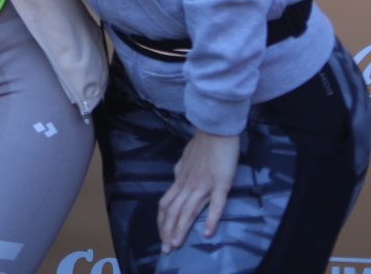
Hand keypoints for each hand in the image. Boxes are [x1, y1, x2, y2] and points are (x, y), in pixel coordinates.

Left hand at [159, 130, 239, 252]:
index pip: (166, 204)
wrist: (216, 130)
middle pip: (173, 211)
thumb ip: (181, 171)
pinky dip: (210, 219)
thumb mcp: (185, 159)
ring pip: (188, 211)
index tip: (161, 236)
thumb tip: (176, 179)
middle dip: (168, 231)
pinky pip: (215, 204)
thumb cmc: (203, 144)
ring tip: (177, 245)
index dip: (162, 222)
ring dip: (181, 229)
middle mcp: (188, 184)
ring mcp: (203, 185)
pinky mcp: (220, 184)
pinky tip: (208, 233)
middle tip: (166, 250)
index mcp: (180, 180)